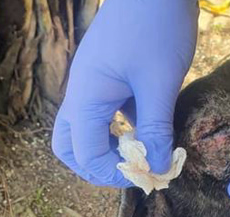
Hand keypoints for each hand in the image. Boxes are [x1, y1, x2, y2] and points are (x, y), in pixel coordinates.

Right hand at [52, 0, 198, 186]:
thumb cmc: (156, 27)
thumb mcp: (160, 82)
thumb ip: (157, 128)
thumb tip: (158, 169)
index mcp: (86, 95)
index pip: (84, 152)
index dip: (112, 173)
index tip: (146, 176)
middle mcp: (81, 92)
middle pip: (69, 144)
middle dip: (95, 166)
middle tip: (130, 172)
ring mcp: (93, 84)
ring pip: (87, 129)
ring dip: (110, 148)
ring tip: (143, 155)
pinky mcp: (109, 77)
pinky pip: (108, 113)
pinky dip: (126, 128)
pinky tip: (153, 128)